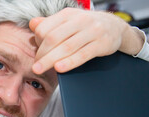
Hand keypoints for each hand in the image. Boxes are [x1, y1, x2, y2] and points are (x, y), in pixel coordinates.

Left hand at [29, 8, 143, 73]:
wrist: (115, 27)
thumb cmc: (87, 26)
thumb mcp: (68, 21)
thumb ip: (50, 24)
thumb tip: (33, 24)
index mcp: (68, 14)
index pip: (45, 28)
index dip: (38, 42)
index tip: (37, 52)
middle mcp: (80, 20)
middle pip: (53, 38)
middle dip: (42, 54)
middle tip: (35, 66)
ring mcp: (92, 31)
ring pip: (66, 47)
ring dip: (50, 60)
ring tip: (39, 69)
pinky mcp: (101, 44)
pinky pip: (82, 55)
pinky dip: (69, 62)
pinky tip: (59, 68)